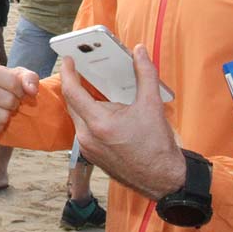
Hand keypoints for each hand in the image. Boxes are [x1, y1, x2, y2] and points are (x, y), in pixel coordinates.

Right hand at [0, 61, 37, 139]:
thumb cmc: (8, 86)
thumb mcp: (21, 76)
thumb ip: (30, 78)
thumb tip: (31, 90)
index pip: (14, 83)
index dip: (21, 91)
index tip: (17, 91)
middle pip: (8, 101)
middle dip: (14, 104)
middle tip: (9, 102)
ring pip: (2, 117)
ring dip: (6, 117)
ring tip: (1, 110)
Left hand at [59, 46, 184, 200]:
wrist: (164, 180)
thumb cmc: (158, 146)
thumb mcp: (153, 105)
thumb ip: (145, 74)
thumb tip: (140, 51)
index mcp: (98, 123)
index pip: (72, 92)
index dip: (68, 72)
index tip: (68, 60)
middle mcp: (87, 137)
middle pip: (72, 103)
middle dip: (75, 85)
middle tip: (81, 70)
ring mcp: (87, 149)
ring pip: (77, 117)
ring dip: (83, 102)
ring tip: (96, 90)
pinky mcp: (91, 156)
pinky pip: (83, 130)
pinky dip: (88, 117)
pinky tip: (103, 112)